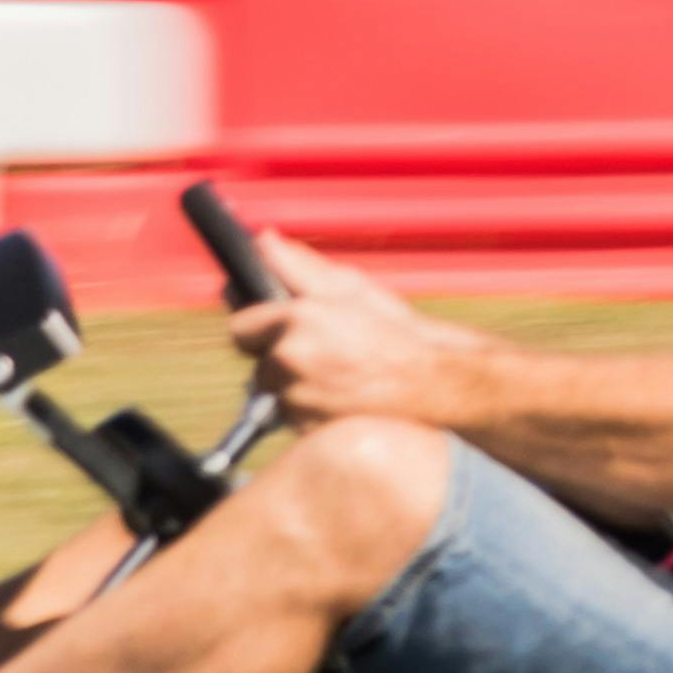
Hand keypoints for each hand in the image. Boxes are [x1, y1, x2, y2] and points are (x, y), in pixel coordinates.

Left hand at [230, 233, 471, 432]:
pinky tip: (341, 400)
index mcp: (296, 319)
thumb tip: (262, 242)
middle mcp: (289, 359)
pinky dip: (310, 412)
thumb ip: (299, 267)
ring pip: (275, 395)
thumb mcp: (351, 288)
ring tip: (337, 378)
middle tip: (321, 354)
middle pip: (258, 365)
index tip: (277, 330)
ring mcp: (297, 400)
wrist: (432, 384)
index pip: (240, 328)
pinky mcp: (307, 430)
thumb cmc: (396, 333)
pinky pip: (294, 419)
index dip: (260, 329)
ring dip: (295, 388)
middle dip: (279, 359)